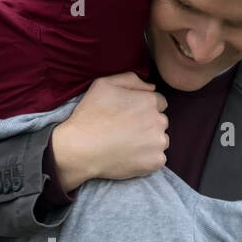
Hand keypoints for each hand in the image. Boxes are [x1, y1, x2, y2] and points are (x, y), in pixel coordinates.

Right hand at [50, 72, 168, 191]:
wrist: (80, 149)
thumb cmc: (90, 115)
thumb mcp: (104, 84)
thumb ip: (131, 79)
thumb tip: (151, 87)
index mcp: (149, 101)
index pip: (159, 103)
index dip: (143, 109)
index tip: (130, 117)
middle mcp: (158, 120)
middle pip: (160, 122)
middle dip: (148, 125)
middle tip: (126, 131)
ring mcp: (158, 142)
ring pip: (160, 140)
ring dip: (149, 142)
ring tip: (127, 145)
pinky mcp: (156, 161)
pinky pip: (158, 159)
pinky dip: (147, 159)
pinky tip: (130, 156)